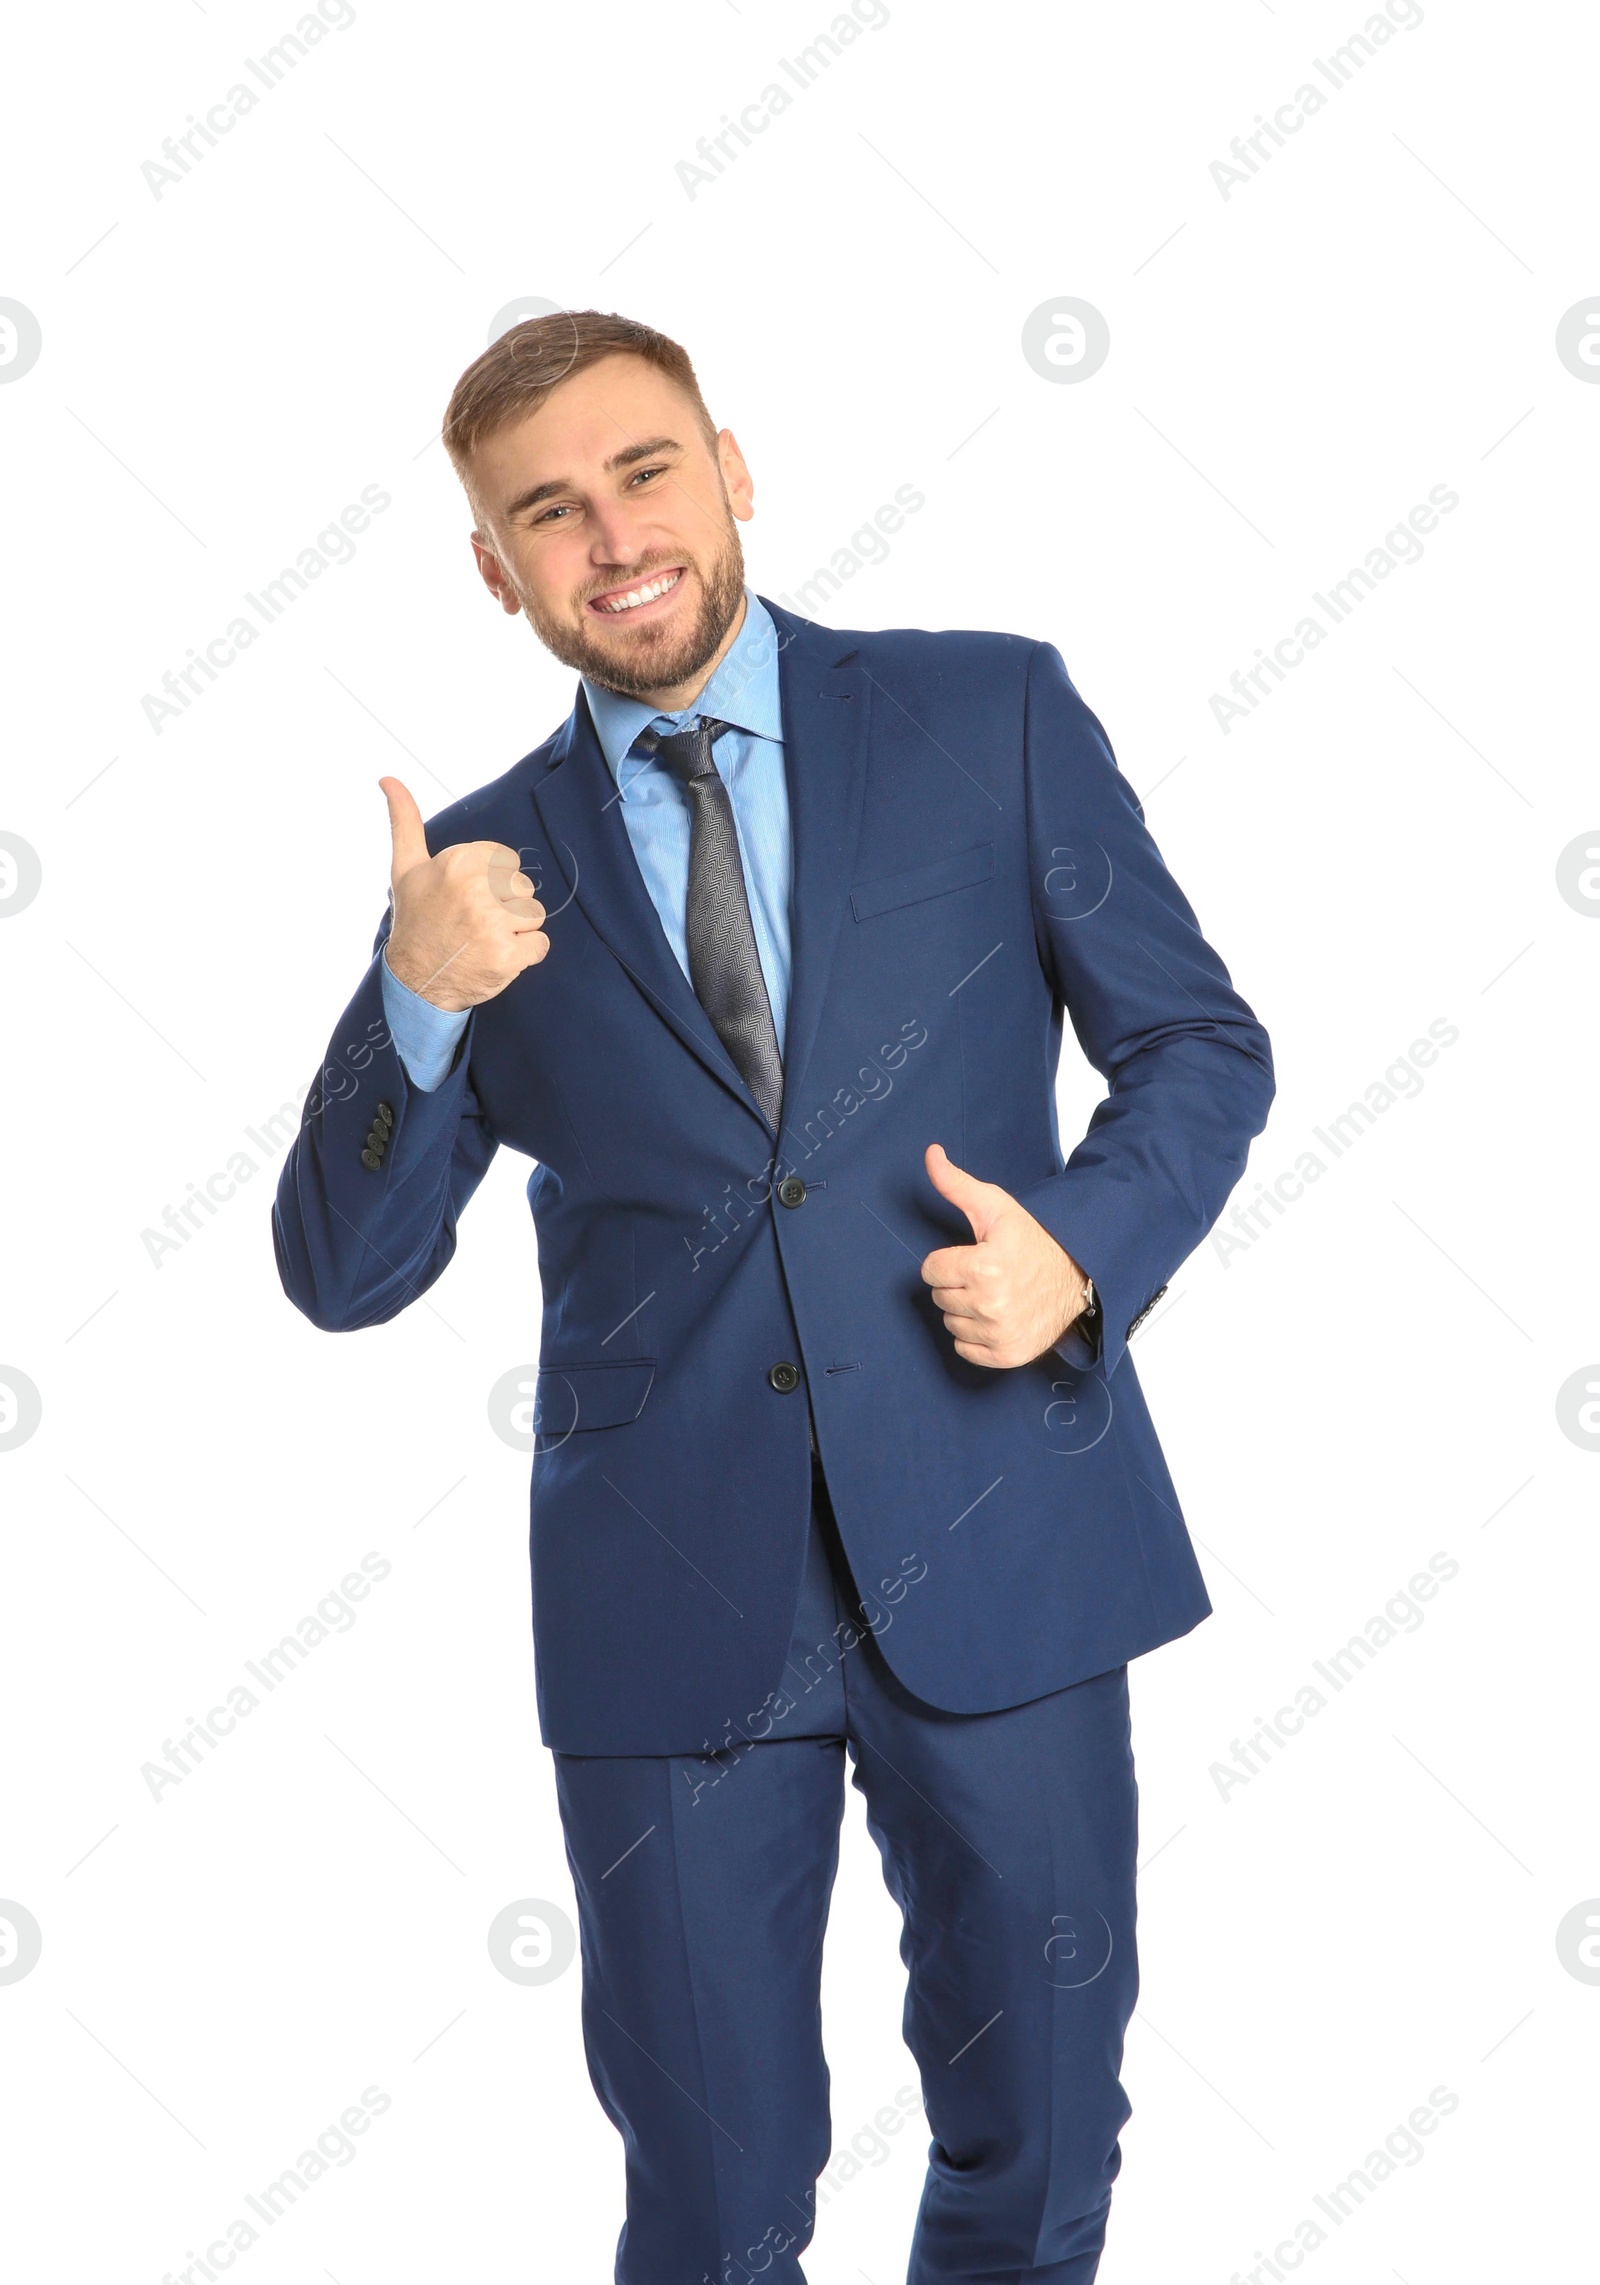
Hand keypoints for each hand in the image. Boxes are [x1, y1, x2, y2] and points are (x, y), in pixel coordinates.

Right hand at [380, 777, 548, 1011]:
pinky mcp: (507, 956)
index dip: (492, 881)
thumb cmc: (415, 919)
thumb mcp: (406, 867)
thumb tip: (388, 778)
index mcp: (457, 862)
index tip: (467, 898)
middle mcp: (475, 890)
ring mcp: (492, 924)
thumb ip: (404, 821)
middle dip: (505, 905)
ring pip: (535, 915)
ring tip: (485, 939)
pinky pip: (540, 945)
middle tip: (474, 922)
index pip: (507, 861)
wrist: (414, 980)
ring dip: (517, 931)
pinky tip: (497, 957)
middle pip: (523, 887)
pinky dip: (525, 955)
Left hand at [920, 1143, 1090, 1367]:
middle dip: (957, 1283)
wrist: (1078, 1274)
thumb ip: (956, 1184)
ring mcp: (1000, 1334)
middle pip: (939, 1297)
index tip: (972, 1256)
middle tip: (986, 1274)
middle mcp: (990, 1305)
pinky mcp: (1008, 1355)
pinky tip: (996, 1317)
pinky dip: (975, 1336)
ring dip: (966, 1310)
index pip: (930, 1270)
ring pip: (951, 1323)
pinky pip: (965, 1349)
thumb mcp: (996, 1207)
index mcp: (983, 1268)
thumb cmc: (1034, 1240)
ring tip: (994, 1294)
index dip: (948, 1259)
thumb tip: (930, 1153)